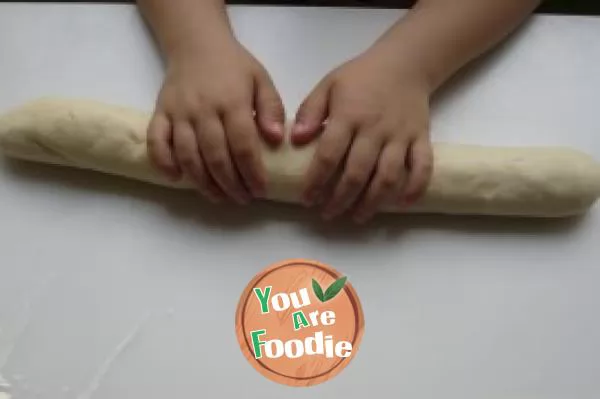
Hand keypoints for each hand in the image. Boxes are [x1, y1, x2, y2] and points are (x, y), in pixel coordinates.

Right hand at [147, 38, 284, 203]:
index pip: (243, 145)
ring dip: (203, 182)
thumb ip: (271, 108)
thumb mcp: (261, 80)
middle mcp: (203, 109)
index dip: (252, 172)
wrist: (196, 43)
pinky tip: (176, 179)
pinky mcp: (160, 113)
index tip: (260, 190)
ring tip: (219, 197)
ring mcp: (179, 112)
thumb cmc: (233, 66)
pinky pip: (156, 142)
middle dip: (230, 184)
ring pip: (187, 155)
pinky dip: (163, 163)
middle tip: (243, 199)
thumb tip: (276, 139)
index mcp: (232, 101)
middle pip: (215, 156)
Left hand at [291, 45, 433, 222]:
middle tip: (328, 214)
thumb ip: (310, 112)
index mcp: (349, 115)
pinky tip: (402, 205)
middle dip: (340, 199)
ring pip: (388, 177)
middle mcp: (375, 129)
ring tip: (357, 217)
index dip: (316, 181)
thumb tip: (294, 139)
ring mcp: (400, 136)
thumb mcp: (329, 85)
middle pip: (357, 173)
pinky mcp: (421, 139)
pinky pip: (422, 167)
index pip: (328, 155)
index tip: (307, 199)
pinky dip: (415, 188)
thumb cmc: (361, 77)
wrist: (405, 63)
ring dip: (372, 202)